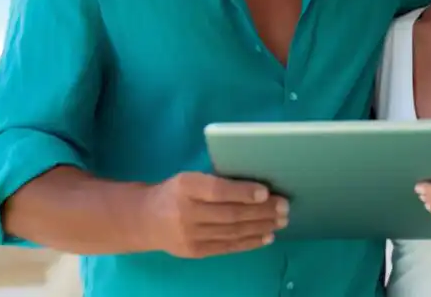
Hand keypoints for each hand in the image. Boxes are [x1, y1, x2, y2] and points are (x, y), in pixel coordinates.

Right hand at [140, 172, 287, 257]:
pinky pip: (228, 247)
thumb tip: (256, 184)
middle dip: (261, 211)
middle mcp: (186, 212)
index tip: (266, 191)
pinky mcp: (196, 252)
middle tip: (284, 206)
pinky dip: (250, 242)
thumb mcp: (189, 178)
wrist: (146, 220)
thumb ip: (215, 181)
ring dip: (261, 227)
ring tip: (281, 221)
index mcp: (185, 186)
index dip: (242, 192)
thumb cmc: (175, 192)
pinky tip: (267, 236)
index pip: (217, 190)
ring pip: (233, 232)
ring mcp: (190, 235)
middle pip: (230, 213)